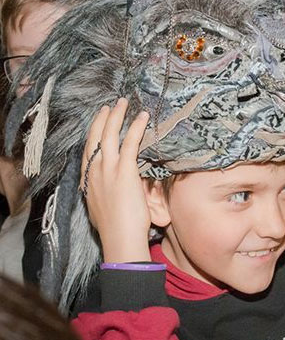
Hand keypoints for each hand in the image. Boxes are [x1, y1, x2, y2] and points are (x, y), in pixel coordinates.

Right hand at [81, 98, 150, 262]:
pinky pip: (130, 142)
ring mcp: (107, 169)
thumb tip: (110, 193)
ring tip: (123, 103)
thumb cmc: (114, 229)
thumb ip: (103, 195)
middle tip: (110, 106)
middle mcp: (93, 170)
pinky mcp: (124, 170)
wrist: (119, 237)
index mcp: (87, 180)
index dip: (93, 134)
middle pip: (95, 137)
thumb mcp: (101, 208)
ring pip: (109, 134)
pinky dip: (136, 127)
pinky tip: (143, 116)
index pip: (88, 150)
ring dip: (117, 116)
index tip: (98, 122)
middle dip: (102, 118)